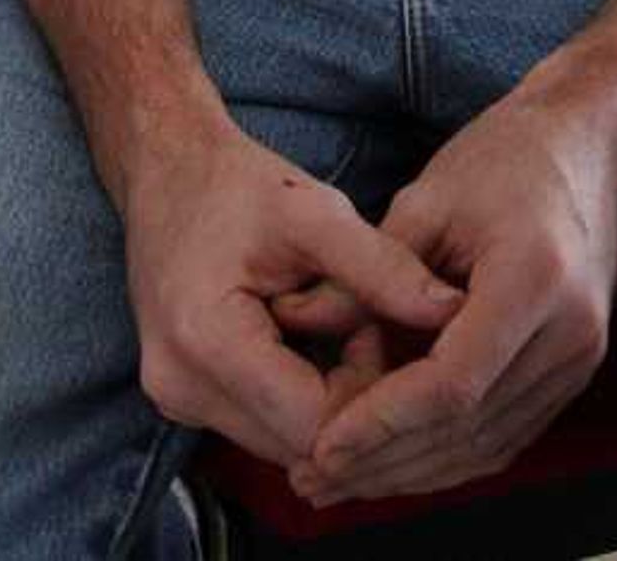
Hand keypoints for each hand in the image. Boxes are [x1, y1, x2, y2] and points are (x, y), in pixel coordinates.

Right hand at [118, 116, 466, 469]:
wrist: (166, 171)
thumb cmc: (236, 185)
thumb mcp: (316, 213)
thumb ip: (383, 268)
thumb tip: (450, 312)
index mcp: (206, 341)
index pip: (316, 423)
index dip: (367, 389)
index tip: (377, 325)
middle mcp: (180, 386)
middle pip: (300, 445)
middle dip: (352, 400)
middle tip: (366, 326)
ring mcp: (175, 399)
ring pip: (284, 444)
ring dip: (328, 402)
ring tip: (340, 329)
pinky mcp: (183, 399)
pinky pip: (261, 426)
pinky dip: (299, 397)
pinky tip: (313, 343)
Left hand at [288, 67, 616, 506]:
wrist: (584, 143)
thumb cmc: (508, 157)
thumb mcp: (424, 201)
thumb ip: (366, 276)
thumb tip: (305, 329)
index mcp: (533, 278)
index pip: (453, 383)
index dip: (383, 422)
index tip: (326, 443)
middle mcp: (569, 330)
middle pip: (469, 428)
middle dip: (386, 461)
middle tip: (316, 478)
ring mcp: (580, 356)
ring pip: (489, 445)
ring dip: (413, 471)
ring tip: (343, 480)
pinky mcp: (574, 368)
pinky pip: (509, 433)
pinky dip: (450, 454)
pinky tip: (399, 459)